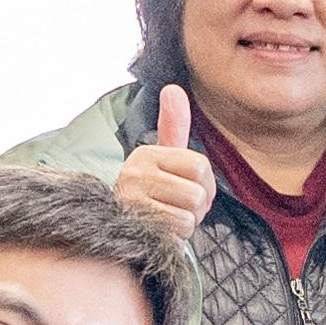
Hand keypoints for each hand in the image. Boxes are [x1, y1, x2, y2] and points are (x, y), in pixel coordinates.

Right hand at [114, 83, 216, 241]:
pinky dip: (177, 237)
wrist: (120, 228)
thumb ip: (173, 126)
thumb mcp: (163, 157)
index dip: (206, 185)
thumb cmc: (152, 192)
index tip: (189, 190)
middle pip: (197, 191)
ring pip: (189, 213)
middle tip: (179, 208)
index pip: (201, 166)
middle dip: (197, 207)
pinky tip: (162, 232)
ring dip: (187, 223)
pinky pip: (178, 230)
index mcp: (147, 154)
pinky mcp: (135, 225)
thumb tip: (172, 88)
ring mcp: (133, 200)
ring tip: (169, 219)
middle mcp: (135, 173)